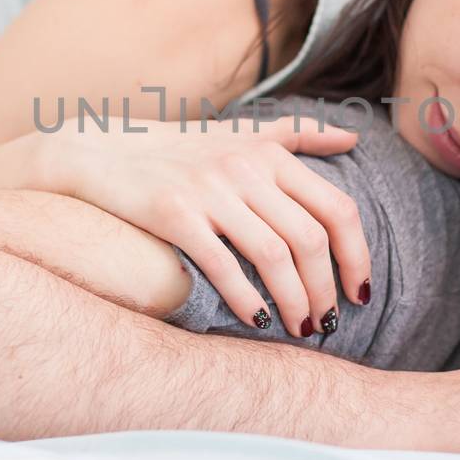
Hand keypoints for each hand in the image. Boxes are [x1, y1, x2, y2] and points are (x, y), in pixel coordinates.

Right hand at [37, 115, 370, 336]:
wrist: (100, 151)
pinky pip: (223, 264)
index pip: (337, 208)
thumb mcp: (241, 131)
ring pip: (274, 255)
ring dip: (295, 301)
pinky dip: (247, 299)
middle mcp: (245, 167)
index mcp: (269, 152)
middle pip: (310, 238)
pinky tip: (258, 320)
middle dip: (326, 290)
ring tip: (300, 328)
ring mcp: (209, 190)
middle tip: (328, 322)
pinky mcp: (174, 213)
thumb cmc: (176, 149)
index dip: (357, 255)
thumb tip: (353, 139)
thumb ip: (298, 134)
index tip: (360, 290)